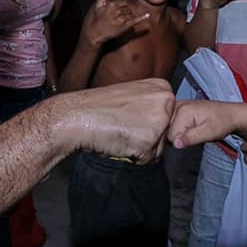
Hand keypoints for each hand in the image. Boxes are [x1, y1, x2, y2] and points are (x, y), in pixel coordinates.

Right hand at [56, 78, 174, 162]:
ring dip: (141, 147)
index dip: (148, 123)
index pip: (169, 117)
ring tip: (121, 132)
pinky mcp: (150, 141)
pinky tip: (120, 141)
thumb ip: (152, 106)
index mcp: (162, 87)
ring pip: (159, 147)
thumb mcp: (132, 96)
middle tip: (125, 125)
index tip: (130, 116)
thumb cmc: (99, 108)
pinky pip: (148, 159)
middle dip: (148, 136)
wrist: (77, 116)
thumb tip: (164, 125)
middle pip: (167, 132)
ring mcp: (159, 120)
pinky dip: (134, 156)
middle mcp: (166, 101)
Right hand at [82, 0, 148, 47]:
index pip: (123, 2)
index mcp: (112, 4)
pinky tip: (147, 15)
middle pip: (128, 8)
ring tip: (122, 21)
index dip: (123, 6)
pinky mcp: (125, 26)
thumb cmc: (97, 19)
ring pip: (131, 14)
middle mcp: (117, 11)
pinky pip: (135, 20)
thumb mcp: (98, 6)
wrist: (96, 33)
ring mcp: (122, 19)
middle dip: (126, 11)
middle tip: (119, 17)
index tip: (119, 11)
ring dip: (130, 16)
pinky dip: (142, 18)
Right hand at [168, 100, 241, 148]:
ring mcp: (178, 106)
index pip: (170, 135)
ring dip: (178, 132)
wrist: (231, 114)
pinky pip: (171, 123)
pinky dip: (178, 128)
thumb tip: (175, 143)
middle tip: (194, 133)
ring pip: (168, 127)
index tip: (193, 139)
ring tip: (193, 130)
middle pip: (167, 130)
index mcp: (183, 110)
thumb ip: (191, 138)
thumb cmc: (223, 122)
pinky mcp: (179, 108)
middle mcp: (178, 105)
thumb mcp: (209, 132)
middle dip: (179, 136)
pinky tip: (189, 127)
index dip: (181, 141)